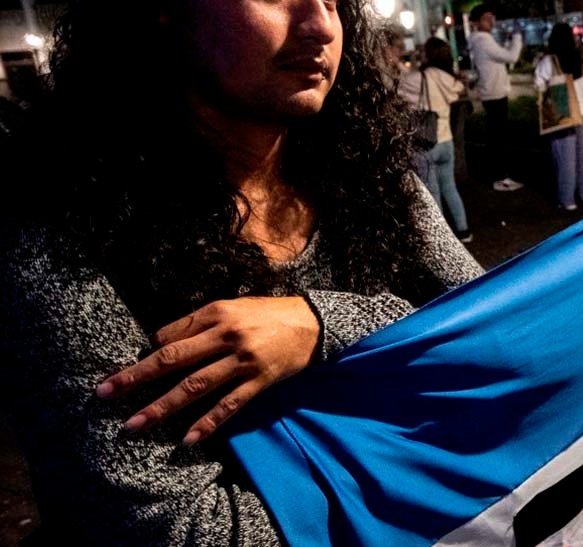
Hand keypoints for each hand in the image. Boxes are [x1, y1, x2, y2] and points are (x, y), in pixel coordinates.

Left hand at [97, 296, 319, 444]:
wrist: (314, 322)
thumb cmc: (268, 314)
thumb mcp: (233, 307)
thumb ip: (198, 322)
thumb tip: (160, 342)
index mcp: (216, 314)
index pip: (170, 336)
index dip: (148, 354)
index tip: (127, 373)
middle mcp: (226, 336)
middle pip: (173, 360)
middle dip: (136, 377)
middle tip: (104, 392)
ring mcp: (243, 361)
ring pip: (195, 386)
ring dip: (162, 406)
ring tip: (134, 424)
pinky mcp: (260, 381)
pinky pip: (229, 405)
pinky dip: (208, 423)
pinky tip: (187, 439)